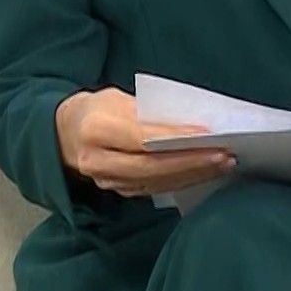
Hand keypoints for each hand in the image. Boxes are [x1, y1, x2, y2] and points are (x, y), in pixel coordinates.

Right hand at [54, 87, 235, 198]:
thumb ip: (148, 112)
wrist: (66, 134)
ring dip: (192, 174)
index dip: (174, 138)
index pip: (141, 137)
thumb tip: (190, 124)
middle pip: (150, 166)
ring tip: (223, 164)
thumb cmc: (99, 109)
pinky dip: (182, 181)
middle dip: (191, 162)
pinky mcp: (118, 192)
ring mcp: (106, 181)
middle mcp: (97, 161)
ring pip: (155, 182)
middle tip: (224, 155)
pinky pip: (154, 189)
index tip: (207, 133)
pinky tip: (203, 172)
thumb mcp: (118, 98)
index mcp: (95, 129)